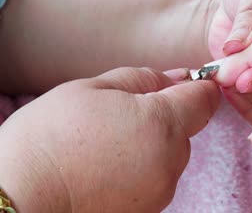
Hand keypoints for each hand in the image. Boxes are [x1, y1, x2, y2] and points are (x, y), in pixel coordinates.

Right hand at [0, 67, 219, 211]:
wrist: (21, 197)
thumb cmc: (50, 138)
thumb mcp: (93, 88)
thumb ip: (145, 79)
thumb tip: (178, 77)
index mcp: (162, 123)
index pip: (205, 99)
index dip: (195, 87)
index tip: (179, 85)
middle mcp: (171, 161)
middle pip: (185, 127)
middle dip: (162, 115)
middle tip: (118, 114)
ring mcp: (162, 191)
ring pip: (170, 153)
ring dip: (151, 142)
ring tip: (106, 144)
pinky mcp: (149, 210)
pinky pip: (156, 177)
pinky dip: (141, 166)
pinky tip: (106, 166)